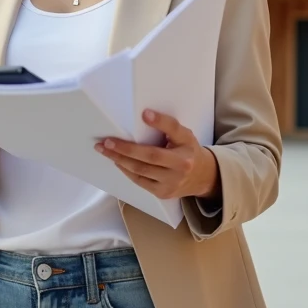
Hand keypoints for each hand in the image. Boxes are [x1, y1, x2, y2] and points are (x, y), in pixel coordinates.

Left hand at [95, 109, 219, 200]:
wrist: (202, 177)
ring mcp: (172, 182)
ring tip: (106, 150)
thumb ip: (168, 126)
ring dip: (120, 159)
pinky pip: (140, 181)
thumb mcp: (184, 136)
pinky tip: (117, 161)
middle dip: (126, 148)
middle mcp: (181, 166)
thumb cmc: (187, 151)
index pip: (174, 131)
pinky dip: (126, 170)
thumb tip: (145, 115)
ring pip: (141, 170)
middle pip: (150, 156)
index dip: (160, 122)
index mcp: (187, 147)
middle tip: (107, 142)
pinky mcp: (163, 193)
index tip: (145, 114)